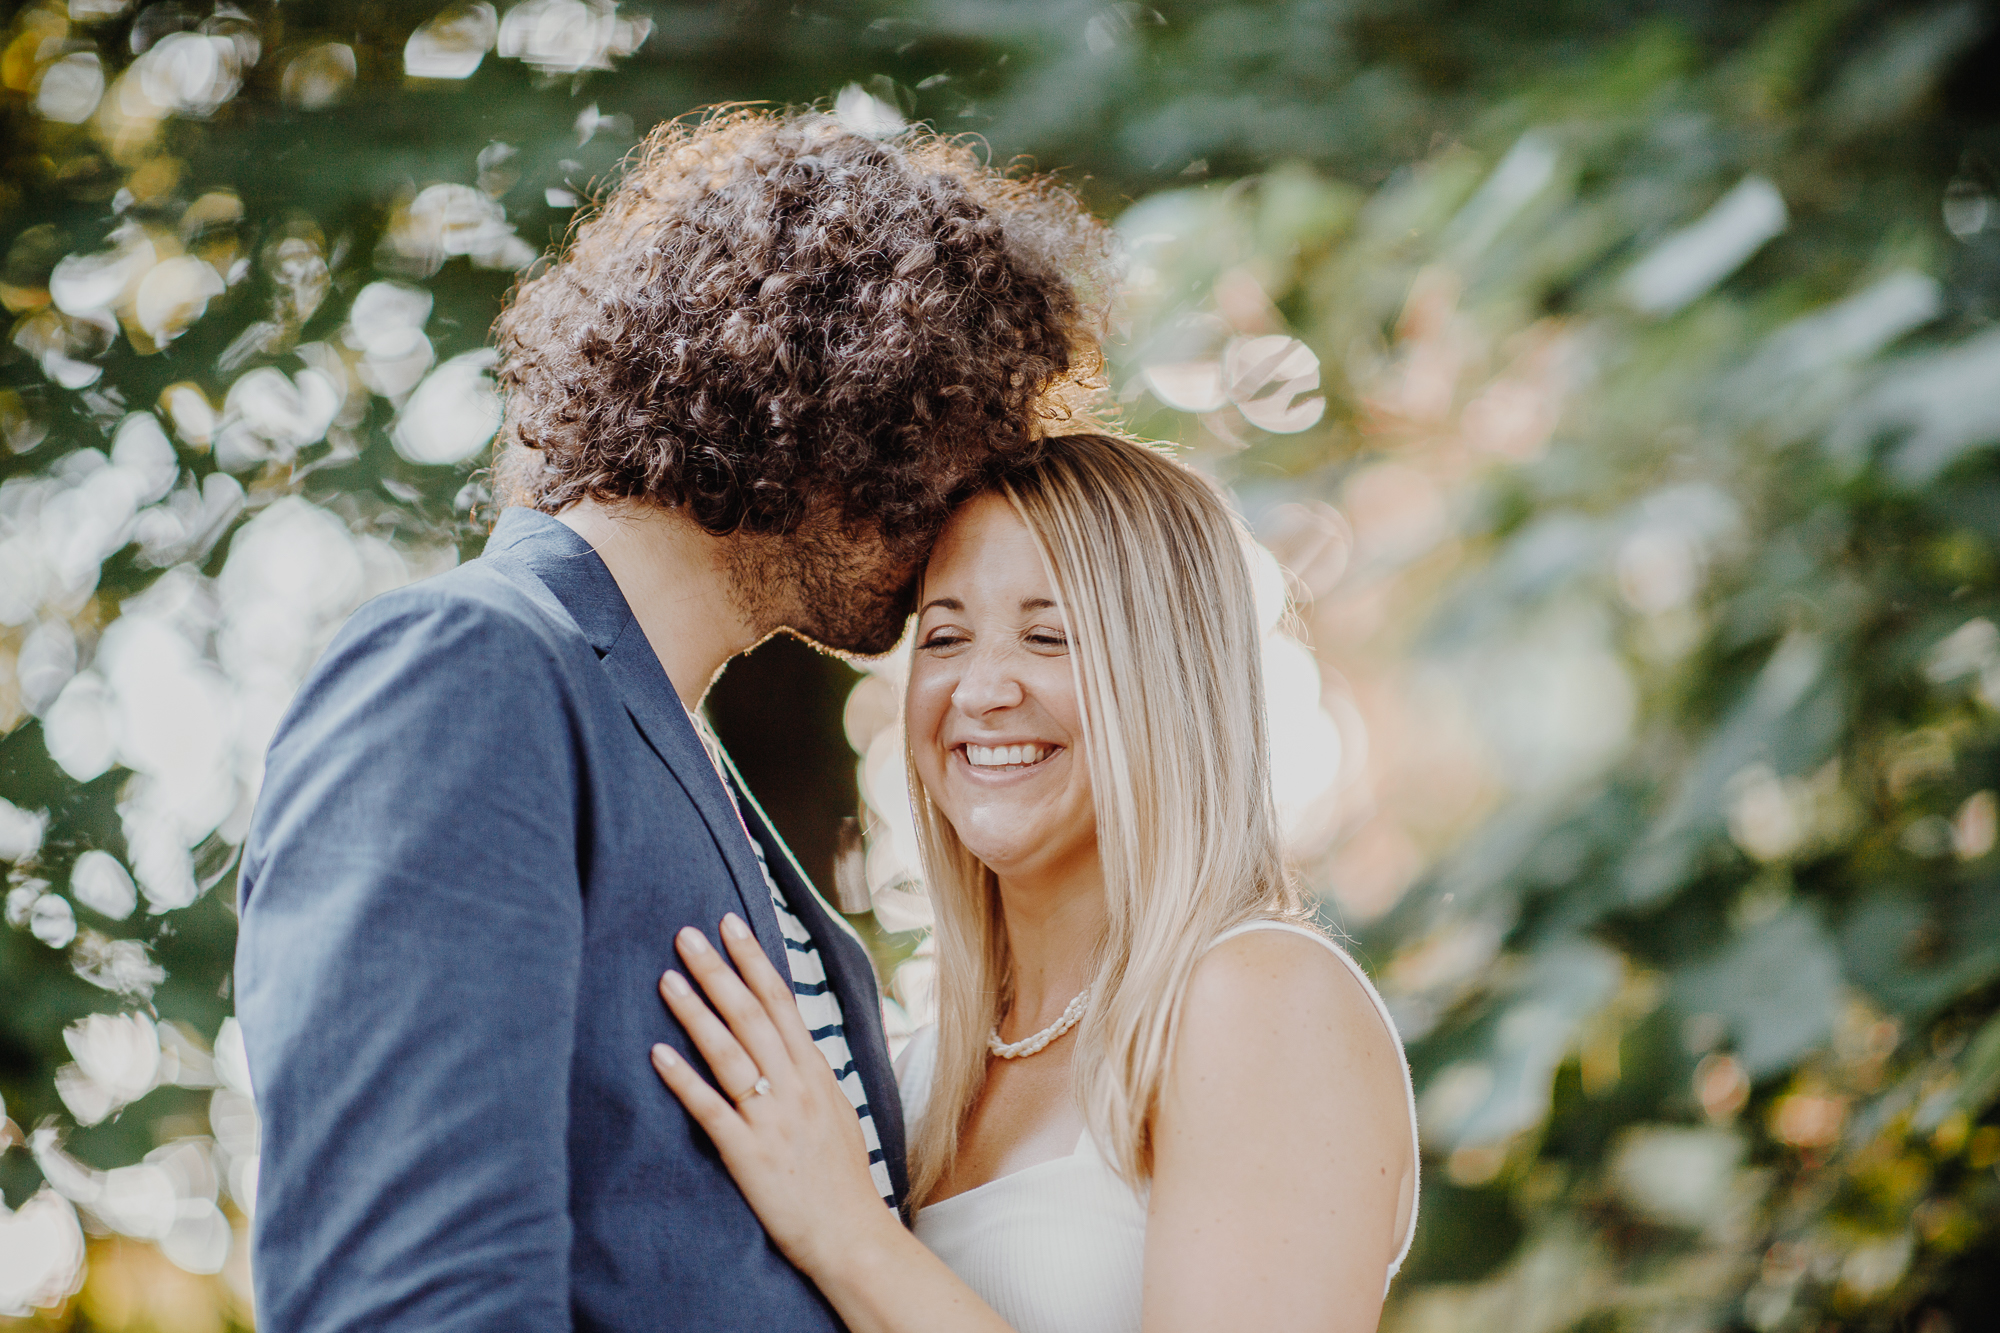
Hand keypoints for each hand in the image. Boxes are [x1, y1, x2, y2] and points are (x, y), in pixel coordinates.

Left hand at [652, 914, 896, 1275]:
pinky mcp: (748, 1152)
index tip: (730, 924)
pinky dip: (684, 1079)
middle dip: (717, 970)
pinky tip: (658, 1054)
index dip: (753, 959)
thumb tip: (795, 1045)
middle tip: (686, 933)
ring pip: (728, 1051)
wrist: (851, 1234)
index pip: (781, 1000)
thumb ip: (812, 1077)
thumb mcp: (837, 1112)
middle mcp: (794, 1086)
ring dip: (695, 1011)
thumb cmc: (843, 1179)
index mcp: (815, 1072)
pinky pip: (710, 1108)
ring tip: (666, 977)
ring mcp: (771, 1117)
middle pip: (750, 1014)